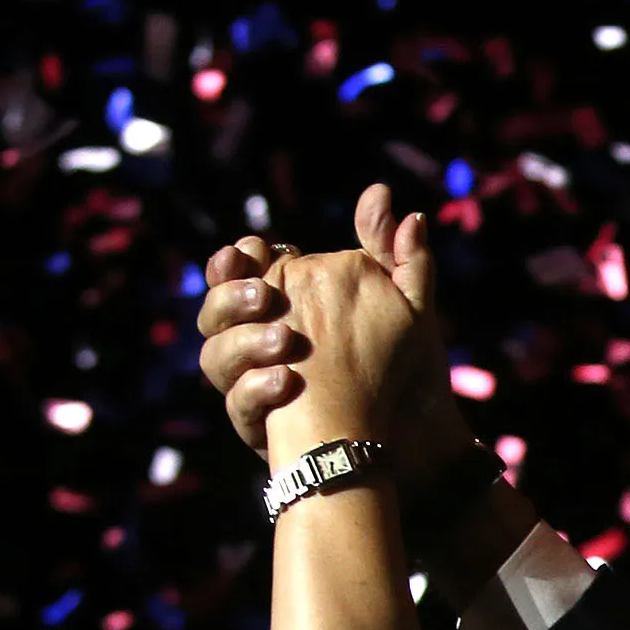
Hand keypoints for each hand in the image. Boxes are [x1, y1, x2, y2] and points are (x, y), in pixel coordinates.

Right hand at [198, 184, 482, 497]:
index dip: (236, 259)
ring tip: (286, 341)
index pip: (240, 271)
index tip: (253, 251)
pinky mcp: (264, 429)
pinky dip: (258, 390)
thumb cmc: (403, 366)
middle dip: (229, 297)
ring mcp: (255, 386)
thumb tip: (379, 190)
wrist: (416, 439)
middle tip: (264, 294)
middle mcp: (257, 346)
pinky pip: (240, 408)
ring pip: (215, 358)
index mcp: (283, 308)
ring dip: (244, 343)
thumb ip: (389, 250)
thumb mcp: (405, 305)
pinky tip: (288, 380)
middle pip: (214, 312)